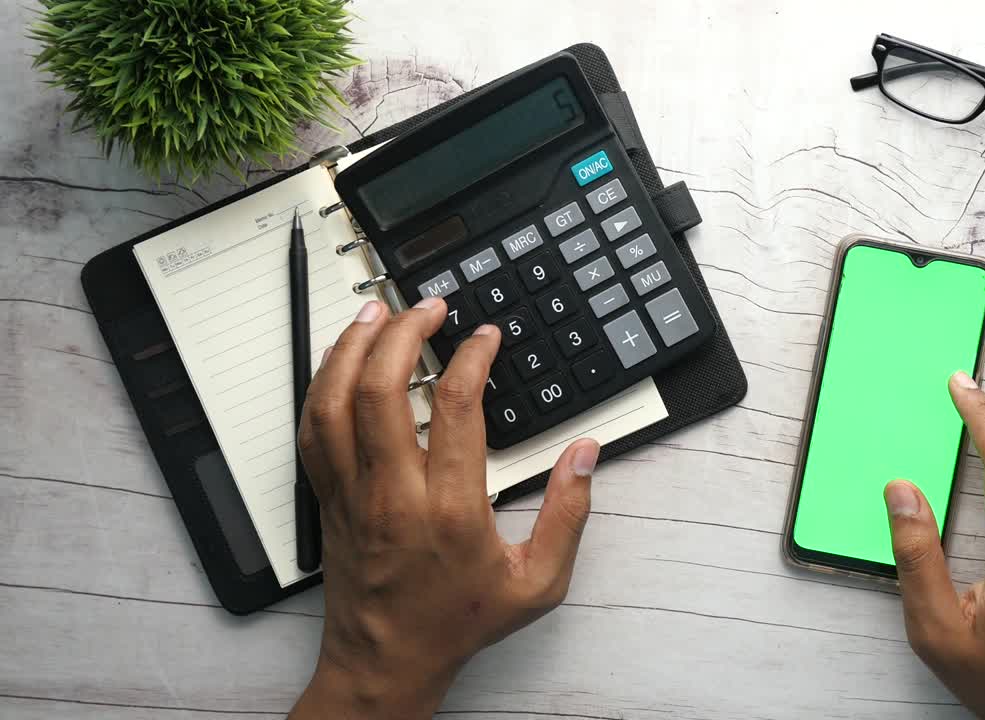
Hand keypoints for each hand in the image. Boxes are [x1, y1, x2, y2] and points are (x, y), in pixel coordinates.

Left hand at [289, 299, 599, 719]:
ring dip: (353, 347)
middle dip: (406, 333)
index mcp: (449, 509)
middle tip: (430, 308)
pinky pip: (313, 429)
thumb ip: (569, 515)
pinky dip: (323, 384)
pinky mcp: (328, 498)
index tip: (485, 336)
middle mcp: (392, 494)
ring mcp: (352, 494)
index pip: (455, 407)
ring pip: (335, 402)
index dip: (472, 357)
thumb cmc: (456, 622)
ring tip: (379, 313)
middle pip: (382, 389)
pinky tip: (341, 360)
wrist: (386, 663)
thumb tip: (585, 454)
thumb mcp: (538, 583)